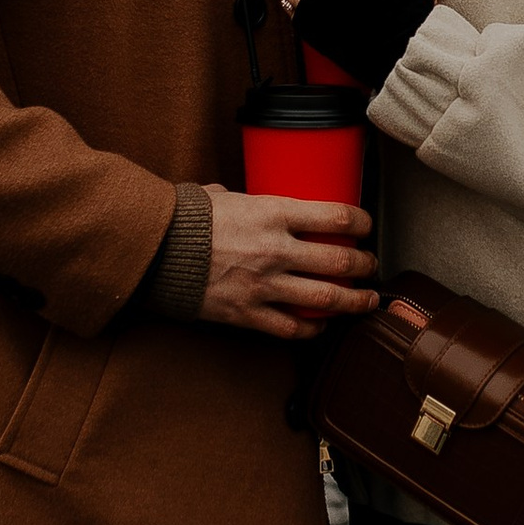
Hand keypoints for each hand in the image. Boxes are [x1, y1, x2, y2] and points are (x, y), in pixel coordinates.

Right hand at [198, 185, 376, 340]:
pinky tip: (322, 325)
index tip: (367, 226)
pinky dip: (313, 329)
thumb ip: (249, 202)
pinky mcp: (248, 313)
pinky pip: (292, 328)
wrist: (153, 251)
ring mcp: (264, 285)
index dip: (361, 222)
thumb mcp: (224, 196)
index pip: (336, 216)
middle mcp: (276, 250)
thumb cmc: (185, 219)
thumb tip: (252, 200)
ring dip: (353, 301)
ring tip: (365, 300)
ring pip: (326, 298)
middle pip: (339, 261)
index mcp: (273, 213)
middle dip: (364, 265)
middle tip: (370, 266)